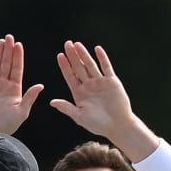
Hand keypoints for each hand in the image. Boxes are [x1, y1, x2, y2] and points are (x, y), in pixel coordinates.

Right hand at [0, 34, 43, 136]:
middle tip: (10, 37)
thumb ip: (30, 97)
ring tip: (1, 41)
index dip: (18, 57)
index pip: (17, 69)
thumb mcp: (22, 111)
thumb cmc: (7, 125)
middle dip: (8, 51)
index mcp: (14, 90)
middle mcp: (2, 86)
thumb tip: (41, 85)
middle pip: (6, 64)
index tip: (19, 45)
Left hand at [50, 41, 156, 159]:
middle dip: (73, 56)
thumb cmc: (98, 124)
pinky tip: (97, 49)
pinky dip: (102, 58)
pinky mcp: (112, 81)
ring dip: (84, 54)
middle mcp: (88, 85)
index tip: (60, 55)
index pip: (70, 76)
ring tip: (77, 44)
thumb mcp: (80, 117)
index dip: (65, 66)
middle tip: (67, 44)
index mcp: (79, 93)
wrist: (118, 126)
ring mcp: (100, 82)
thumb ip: (67, 108)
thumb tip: (52, 102)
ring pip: (90, 65)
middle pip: (78, 68)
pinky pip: (106, 67)